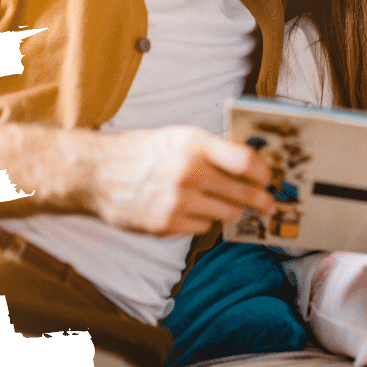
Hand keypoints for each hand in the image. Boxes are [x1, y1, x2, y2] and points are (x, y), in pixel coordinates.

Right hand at [88, 125, 276, 234]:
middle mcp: (189, 172)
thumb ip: (212, 150)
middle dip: (261, 200)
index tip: (268, 177)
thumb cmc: (142, 152)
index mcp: (194, 145)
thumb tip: (250, 164)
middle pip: (242, 193)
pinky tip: (193, 211)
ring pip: (226, 214)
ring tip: (229, 206)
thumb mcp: (179, 138)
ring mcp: (178, 201)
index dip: (263, 172)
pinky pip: (203, 228)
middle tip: (269, 204)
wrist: (97, 173)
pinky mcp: (167, 224)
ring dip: (232, 211)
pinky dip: (204, 221)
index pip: (245, 161)